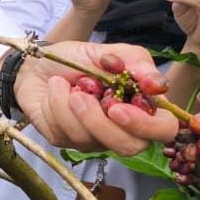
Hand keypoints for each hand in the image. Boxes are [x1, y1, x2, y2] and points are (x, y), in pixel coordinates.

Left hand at [11, 41, 179, 154]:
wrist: (36, 63)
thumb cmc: (76, 60)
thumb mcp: (108, 53)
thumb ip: (136, 63)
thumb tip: (158, 85)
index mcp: (141, 107)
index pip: (163, 131)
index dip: (147, 125)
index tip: (119, 108)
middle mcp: (121, 129)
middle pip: (128, 146)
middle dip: (101, 123)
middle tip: (81, 97)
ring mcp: (92, 139)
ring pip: (90, 139)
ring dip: (70, 107)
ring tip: (62, 84)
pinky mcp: (65, 140)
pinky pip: (64, 131)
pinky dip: (55, 104)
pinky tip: (54, 90)